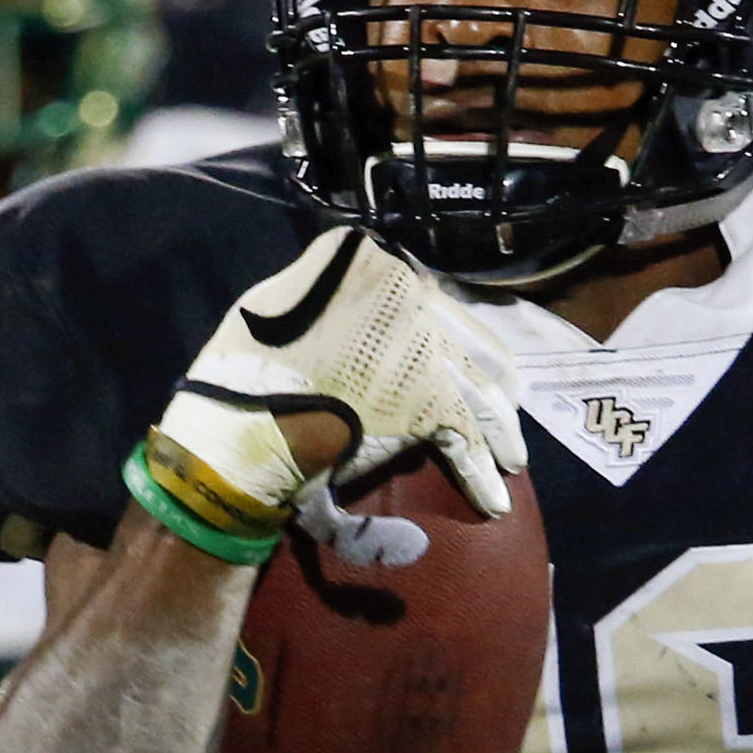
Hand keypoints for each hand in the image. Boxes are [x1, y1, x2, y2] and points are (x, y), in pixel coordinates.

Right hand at [146, 228, 526, 535]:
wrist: (242, 422)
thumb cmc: (248, 366)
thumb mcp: (287, 300)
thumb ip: (336, 294)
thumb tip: (365, 304)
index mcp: (371, 259)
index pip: (432, 296)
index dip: (453, 333)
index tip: (462, 356)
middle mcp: (408, 290)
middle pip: (467, 341)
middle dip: (490, 382)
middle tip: (502, 407)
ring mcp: (424, 345)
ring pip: (478, 389)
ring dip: (499, 429)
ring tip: (509, 457)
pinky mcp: (431, 402)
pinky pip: (468, 437)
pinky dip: (481, 470)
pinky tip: (492, 493)